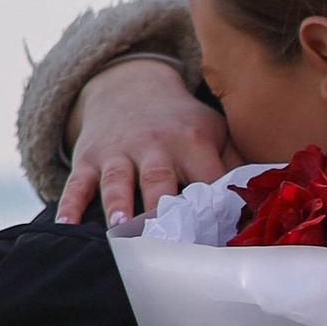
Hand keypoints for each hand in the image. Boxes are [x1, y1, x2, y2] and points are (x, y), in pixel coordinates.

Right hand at [60, 56, 231, 227]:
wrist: (131, 86)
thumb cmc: (181, 123)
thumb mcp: (214, 130)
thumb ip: (235, 164)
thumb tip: (261, 202)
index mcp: (191, 142)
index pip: (207, 178)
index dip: (214, 207)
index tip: (220, 239)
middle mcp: (154, 145)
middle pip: (159, 179)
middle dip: (162, 208)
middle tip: (167, 239)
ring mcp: (118, 152)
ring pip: (117, 180)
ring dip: (117, 204)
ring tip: (118, 228)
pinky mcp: (89, 158)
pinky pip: (76, 183)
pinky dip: (69, 205)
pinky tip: (65, 226)